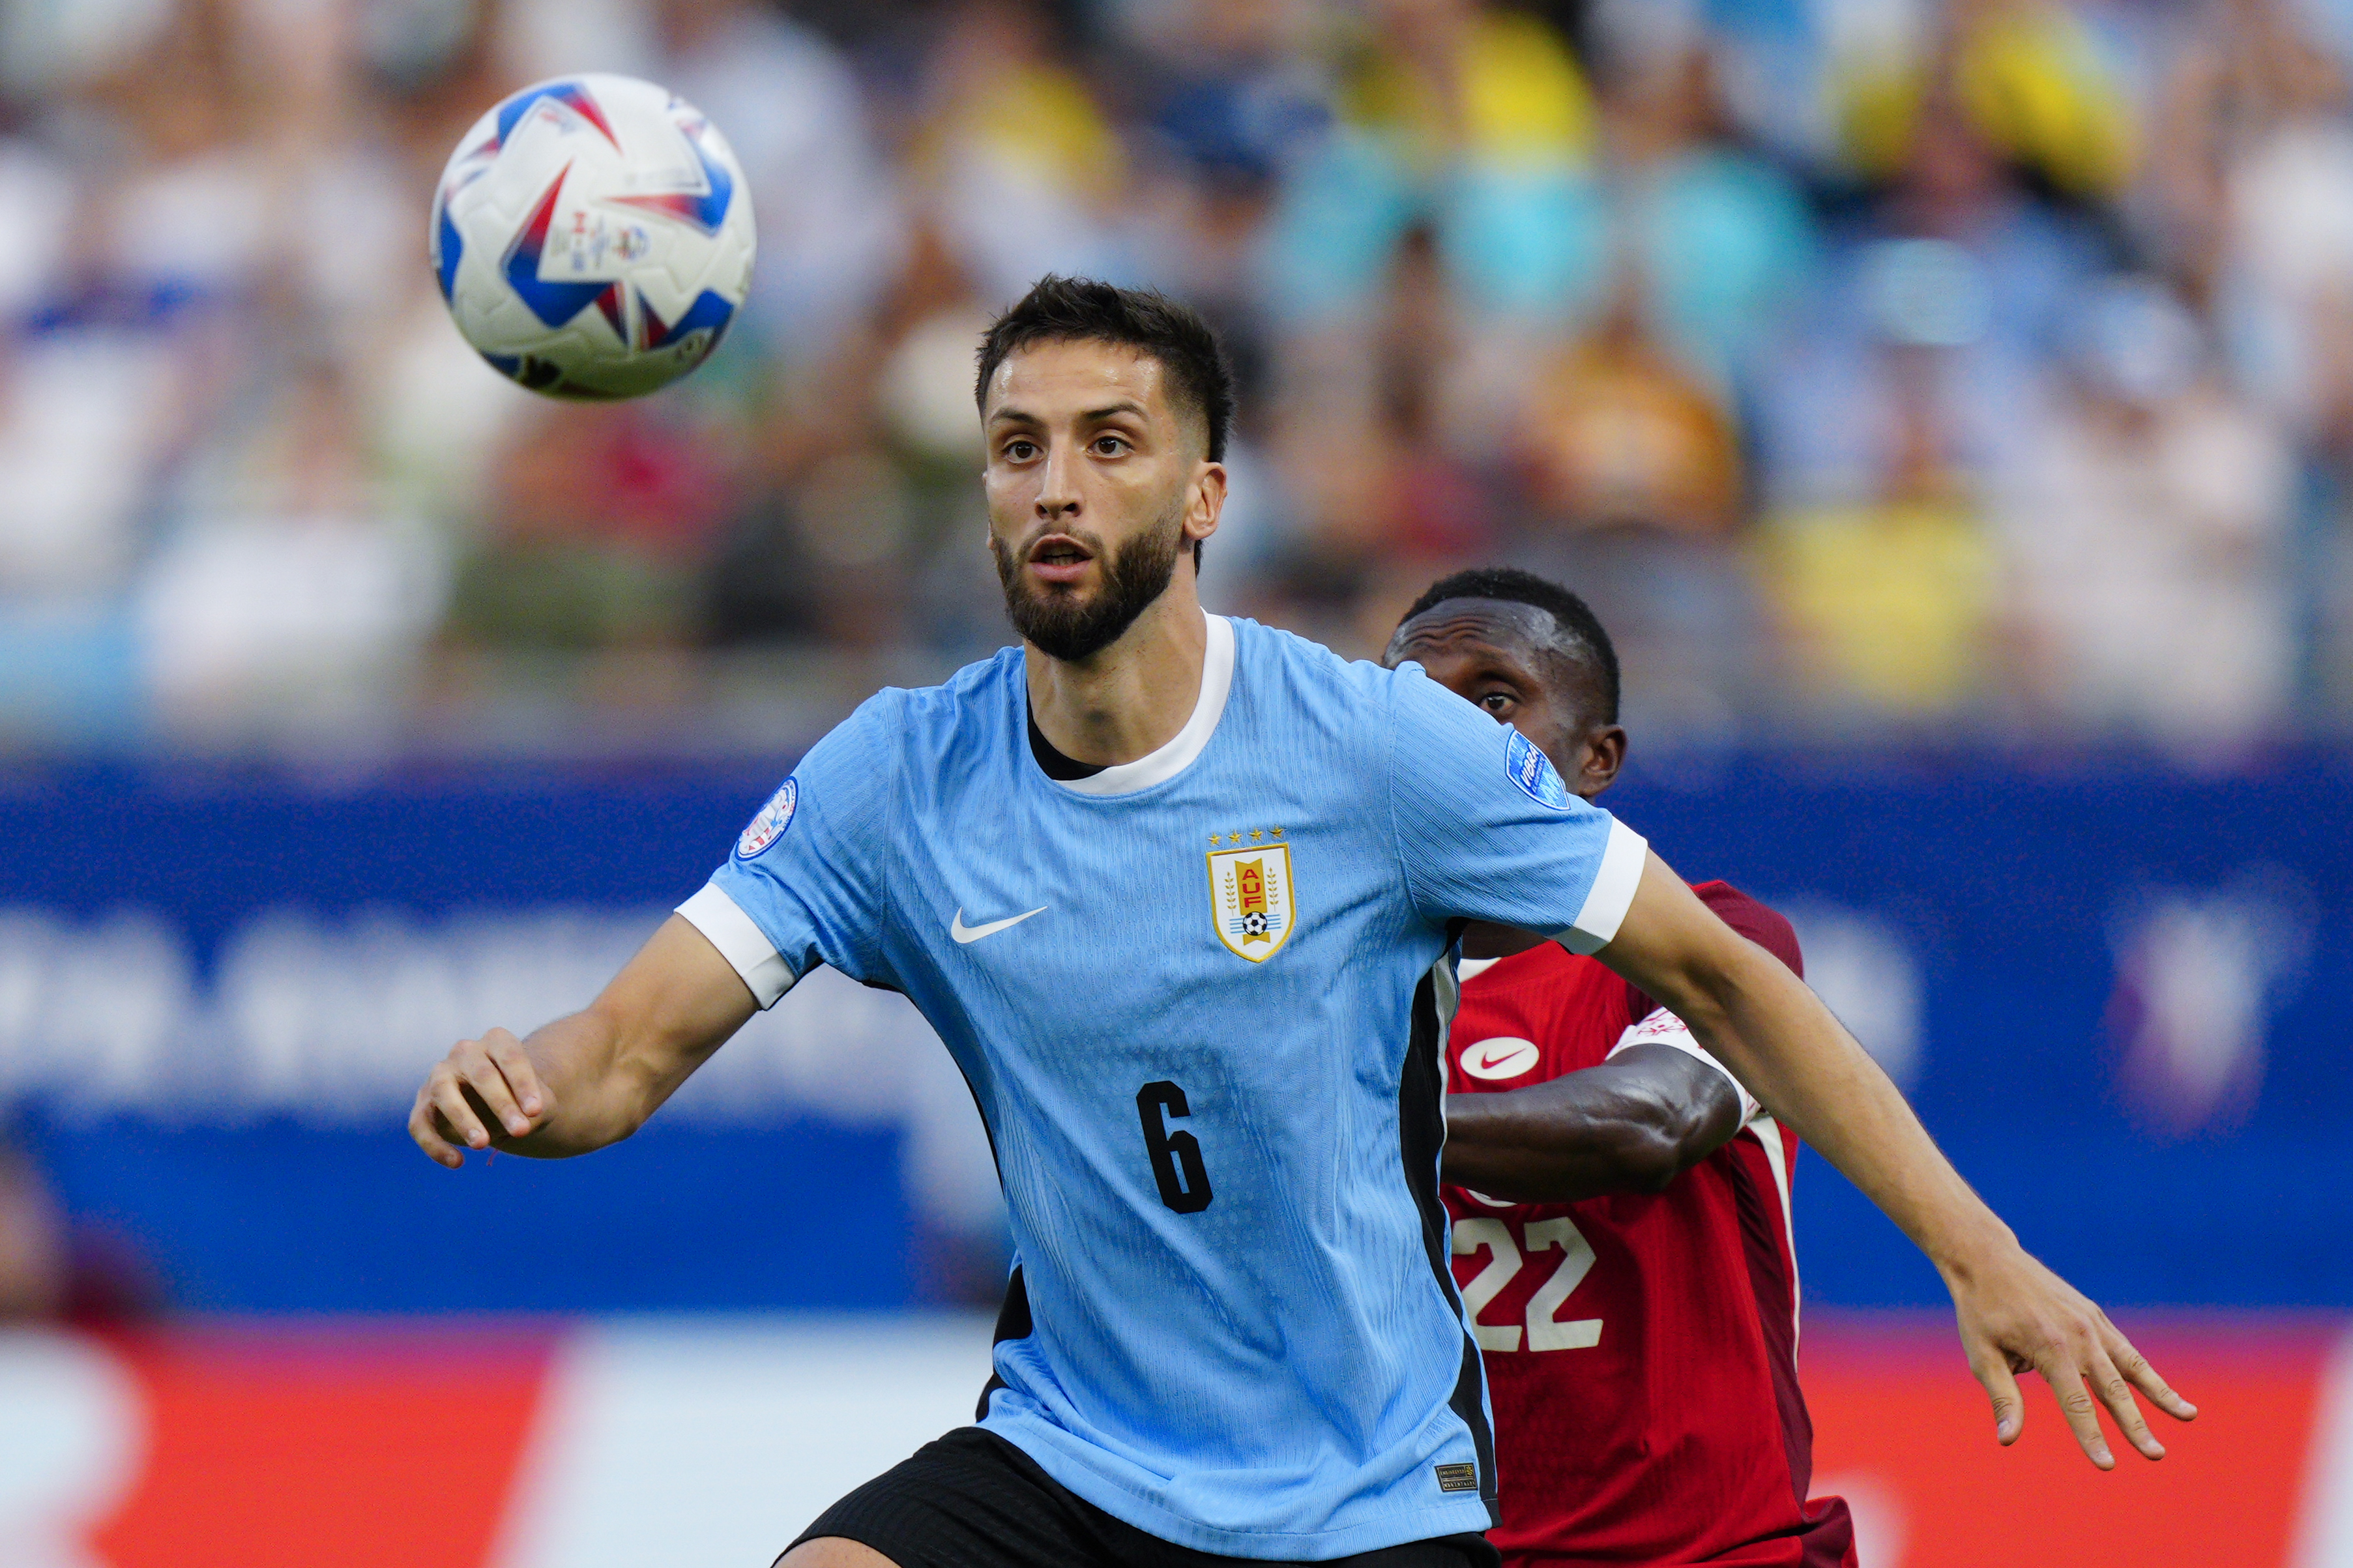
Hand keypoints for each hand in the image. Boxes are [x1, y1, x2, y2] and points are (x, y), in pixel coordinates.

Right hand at [409, 1028, 551, 1167]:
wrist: (502, 1106)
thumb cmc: (523, 1099)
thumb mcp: (539, 1103)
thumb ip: (535, 1110)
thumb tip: (520, 1126)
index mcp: (497, 1041)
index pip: (510, 1057)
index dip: (523, 1083)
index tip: (535, 1111)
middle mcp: (465, 1052)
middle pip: (481, 1074)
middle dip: (501, 1104)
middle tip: (520, 1131)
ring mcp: (440, 1075)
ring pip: (444, 1093)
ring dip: (463, 1119)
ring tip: (483, 1144)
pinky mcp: (423, 1104)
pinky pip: (420, 1124)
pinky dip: (435, 1144)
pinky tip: (457, 1162)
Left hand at [1944, 1238, 2196, 1467]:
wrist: (1989, 1259)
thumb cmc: (1980, 1311)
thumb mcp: (1982, 1355)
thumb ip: (2003, 1398)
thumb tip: (2007, 1441)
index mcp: (2050, 1347)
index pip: (2076, 1403)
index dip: (2091, 1437)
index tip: (2107, 1466)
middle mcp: (2079, 1335)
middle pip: (2114, 1389)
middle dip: (2135, 1425)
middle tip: (2156, 1455)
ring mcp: (2091, 1323)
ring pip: (2133, 1365)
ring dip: (2161, 1393)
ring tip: (2189, 1415)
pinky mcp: (2094, 1315)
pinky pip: (2125, 1349)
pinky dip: (2145, 1370)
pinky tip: (2162, 1390)